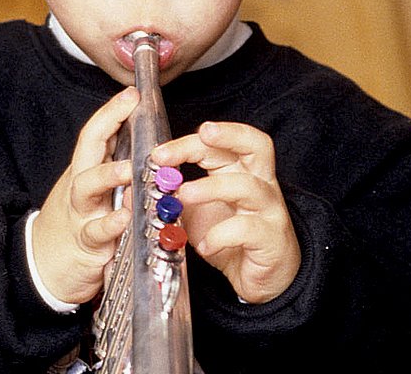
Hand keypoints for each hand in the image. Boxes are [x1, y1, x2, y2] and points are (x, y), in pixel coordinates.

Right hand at [28, 86, 140, 305]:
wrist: (43, 265)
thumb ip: (113, 172)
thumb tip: (145, 146)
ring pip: (88, 186)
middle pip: (88, 147)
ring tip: (129, 169)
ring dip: (109, 174)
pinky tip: (126, 217)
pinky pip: (96, 231)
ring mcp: (80, 213)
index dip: (112, 111)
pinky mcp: (85, 244)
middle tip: (130, 106)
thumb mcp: (92, 193)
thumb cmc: (76, 223)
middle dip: (108, 122)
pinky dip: (111, 223)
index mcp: (85, 171)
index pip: (96, 133)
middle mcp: (80, 186)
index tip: (132, 92)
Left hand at [149, 120, 299, 302]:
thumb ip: (176, 197)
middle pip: (256, 145)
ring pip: (247, 186)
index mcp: (242, 172)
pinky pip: (247, 229)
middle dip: (228, 134)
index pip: (223, 144)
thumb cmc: (232, 238)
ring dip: (211, 187)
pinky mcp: (270, 238)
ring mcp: (270, 210)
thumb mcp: (199, 213)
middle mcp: (261, 185)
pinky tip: (204, 245)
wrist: (261, 277)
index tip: (161, 153)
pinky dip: (220, 235)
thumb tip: (139, 187)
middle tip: (201, 133)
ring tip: (183, 196)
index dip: (193, 141)